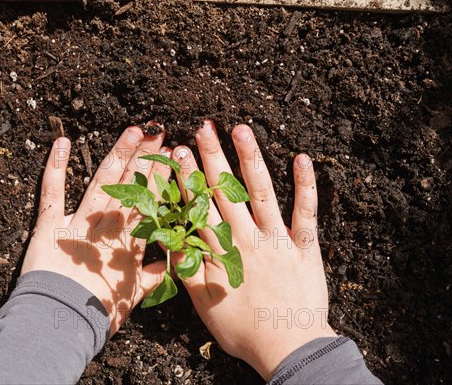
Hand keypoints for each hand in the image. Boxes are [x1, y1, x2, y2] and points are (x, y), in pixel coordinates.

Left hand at [21, 126, 171, 334]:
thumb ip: (151, 278)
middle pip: (130, 186)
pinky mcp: (48, 225)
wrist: (60, 321)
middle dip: (144, 157)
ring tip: (132, 131)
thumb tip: (168, 264)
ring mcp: (78, 223)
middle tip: (157, 131)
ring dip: (117, 154)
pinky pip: (52, 192)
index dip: (161, 177)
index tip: (171, 155)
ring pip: (101, 182)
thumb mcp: (131, 299)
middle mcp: (107, 227)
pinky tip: (61, 142)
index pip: (150, 203)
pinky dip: (55, 166)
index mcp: (128, 243)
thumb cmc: (98, 313)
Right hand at [171, 120, 335, 379]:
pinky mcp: (304, 247)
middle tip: (205, 127)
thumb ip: (185, 269)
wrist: (287, 348)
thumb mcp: (203, 304)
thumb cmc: (242, 330)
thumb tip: (169, 239)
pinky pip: (305, 212)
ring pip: (262, 192)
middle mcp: (248, 237)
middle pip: (227, 191)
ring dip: (251, 159)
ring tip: (242, 129)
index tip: (180, 151)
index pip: (200, 205)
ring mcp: (278, 239)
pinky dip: (305, 186)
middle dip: (214, 157)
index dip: (189, 177)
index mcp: (221, 250)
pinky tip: (301, 158)